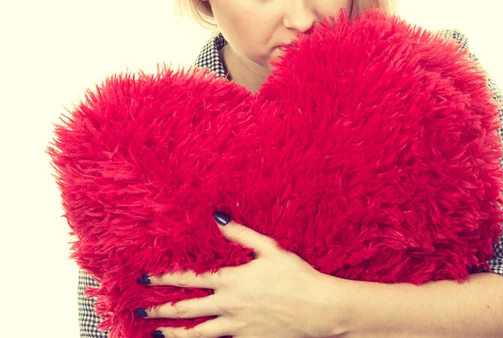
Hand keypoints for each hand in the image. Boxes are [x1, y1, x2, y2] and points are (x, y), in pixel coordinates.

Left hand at [137, 213, 341, 337]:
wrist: (317, 308)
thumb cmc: (296, 276)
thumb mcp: (269, 248)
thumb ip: (241, 235)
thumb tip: (218, 219)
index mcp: (231, 280)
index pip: (189, 279)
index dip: (164, 278)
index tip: (146, 278)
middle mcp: (228, 305)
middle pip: (185, 309)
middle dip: (160, 308)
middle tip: (141, 308)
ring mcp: (236, 327)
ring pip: (197, 334)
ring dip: (174, 333)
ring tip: (157, 332)